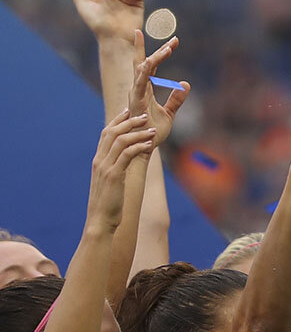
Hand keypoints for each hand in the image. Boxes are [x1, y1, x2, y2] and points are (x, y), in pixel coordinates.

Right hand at [88, 109, 155, 226]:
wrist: (101, 220)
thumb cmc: (109, 203)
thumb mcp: (111, 182)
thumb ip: (115, 170)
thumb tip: (125, 164)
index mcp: (98, 161)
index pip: (105, 134)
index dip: (117, 121)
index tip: (128, 111)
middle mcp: (99, 161)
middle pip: (111, 133)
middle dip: (128, 121)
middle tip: (143, 115)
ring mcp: (105, 167)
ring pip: (120, 141)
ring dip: (137, 133)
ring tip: (151, 129)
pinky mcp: (114, 176)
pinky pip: (127, 155)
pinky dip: (138, 147)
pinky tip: (149, 144)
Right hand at [129, 30, 188, 147]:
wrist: (144, 147)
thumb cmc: (153, 131)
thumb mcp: (170, 113)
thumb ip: (177, 99)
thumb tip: (185, 84)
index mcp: (146, 89)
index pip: (153, 65)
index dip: (163, 53)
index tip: (174, 42)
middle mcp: (139, 89)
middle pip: (145, 63)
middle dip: (157, 49)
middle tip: (174, 40)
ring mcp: (136, 94)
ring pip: (143, 71)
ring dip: (154, 59)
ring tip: (168, 49)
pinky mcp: (136, 102)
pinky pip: (139, 84)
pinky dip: (143, 73)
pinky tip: (147, 64)